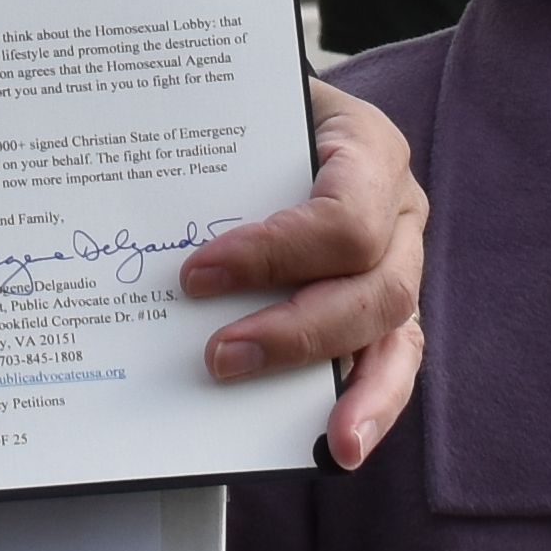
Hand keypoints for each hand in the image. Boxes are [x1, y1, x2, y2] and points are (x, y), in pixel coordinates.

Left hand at [186, 82, 426, 470]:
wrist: (283, 107)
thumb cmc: (257, 112)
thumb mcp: (241, 109)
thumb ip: (215, 155)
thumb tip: (147, 218)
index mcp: (367, 147)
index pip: (341, 218)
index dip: (273, 254)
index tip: (198, 275)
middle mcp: (399, 205)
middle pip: (374, 286)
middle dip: (296, 332)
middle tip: (219, 357)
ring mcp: (402, 256)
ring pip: (398, 332)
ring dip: (358, 392)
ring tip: (331, 442)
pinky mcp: (391, 300)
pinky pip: (397, 356)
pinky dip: (372, 402)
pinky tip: (342, 444)